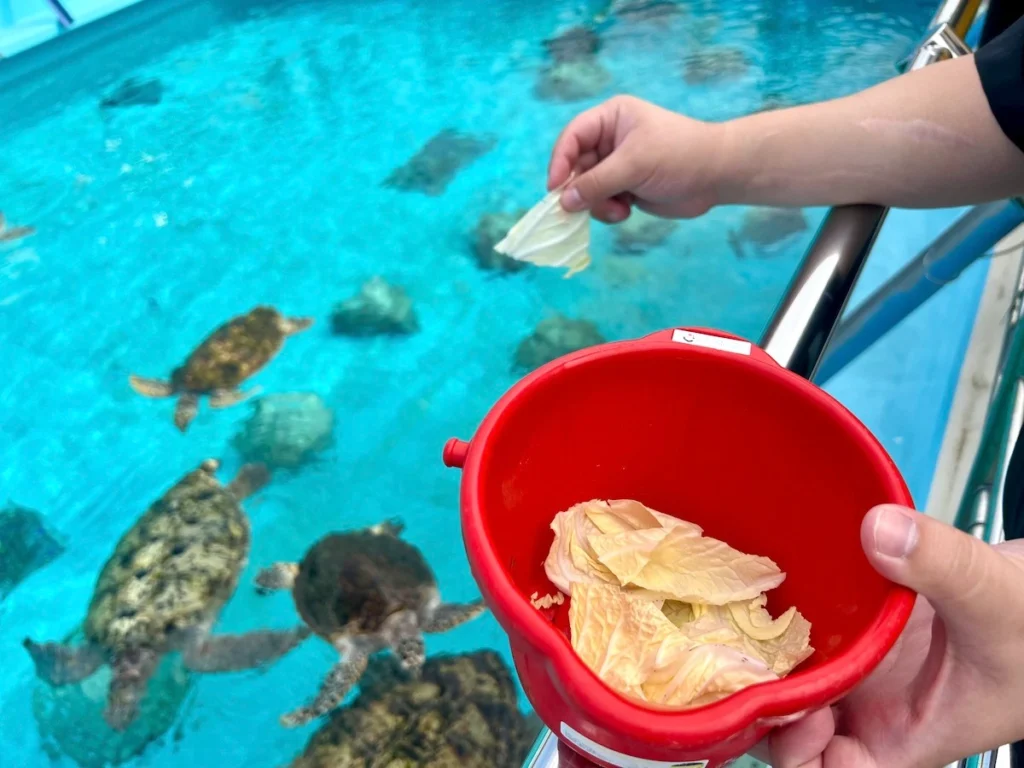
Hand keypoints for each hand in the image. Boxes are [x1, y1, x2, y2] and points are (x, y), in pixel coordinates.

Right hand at [547, 95, 724, 222]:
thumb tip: (564, 202)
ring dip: (597, 204)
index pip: (572, 137)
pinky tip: (626, 212)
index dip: (560, 162)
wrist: (716, 175)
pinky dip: (608, 211)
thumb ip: (597, 183)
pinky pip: (602, 201)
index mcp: (610, 119)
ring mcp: (617, 165)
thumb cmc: (677, 156)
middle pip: (576, 167)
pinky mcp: (625, 187)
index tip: (555, 189)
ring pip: (587, 189)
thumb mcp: (634, 164)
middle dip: (580, 190)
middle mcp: (609, 140)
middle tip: (580, 211)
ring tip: (618, 211)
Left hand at [754, 506, 1023, 767]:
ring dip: (764, 650)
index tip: (788, 697)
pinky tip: (765, 582)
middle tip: (748, 642)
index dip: (792, 748)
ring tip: (744, 609)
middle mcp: (869, 710)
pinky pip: (804, 633)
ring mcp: (858, 670)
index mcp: (900, 736)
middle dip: (764, 693)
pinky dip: (782, 615)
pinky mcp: (854, 632)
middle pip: (790, 725)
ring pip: (790, 676)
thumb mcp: (995, 597)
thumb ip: (943, 567)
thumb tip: (879, 530)